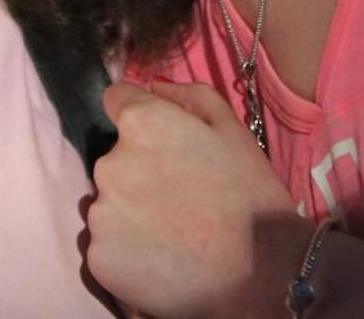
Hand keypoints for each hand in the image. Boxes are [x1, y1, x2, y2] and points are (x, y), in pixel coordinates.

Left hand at [84, 80, 312, 318]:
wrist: (264, 276)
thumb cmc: (252, 197)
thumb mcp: (232, 129)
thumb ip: (187, 95)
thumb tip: (152, 87)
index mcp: (139, 123)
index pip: (115, 101)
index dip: (140, 120)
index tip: (160, 144)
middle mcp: (109, 163)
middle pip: (114, 158)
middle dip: (138, 171)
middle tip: (178, 198)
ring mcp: (100, 212)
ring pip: (108, 203)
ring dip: (130, 213)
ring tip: (173, 234)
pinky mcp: (99, 257)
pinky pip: (107, 245)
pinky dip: (127, 251)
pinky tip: (162, 260)